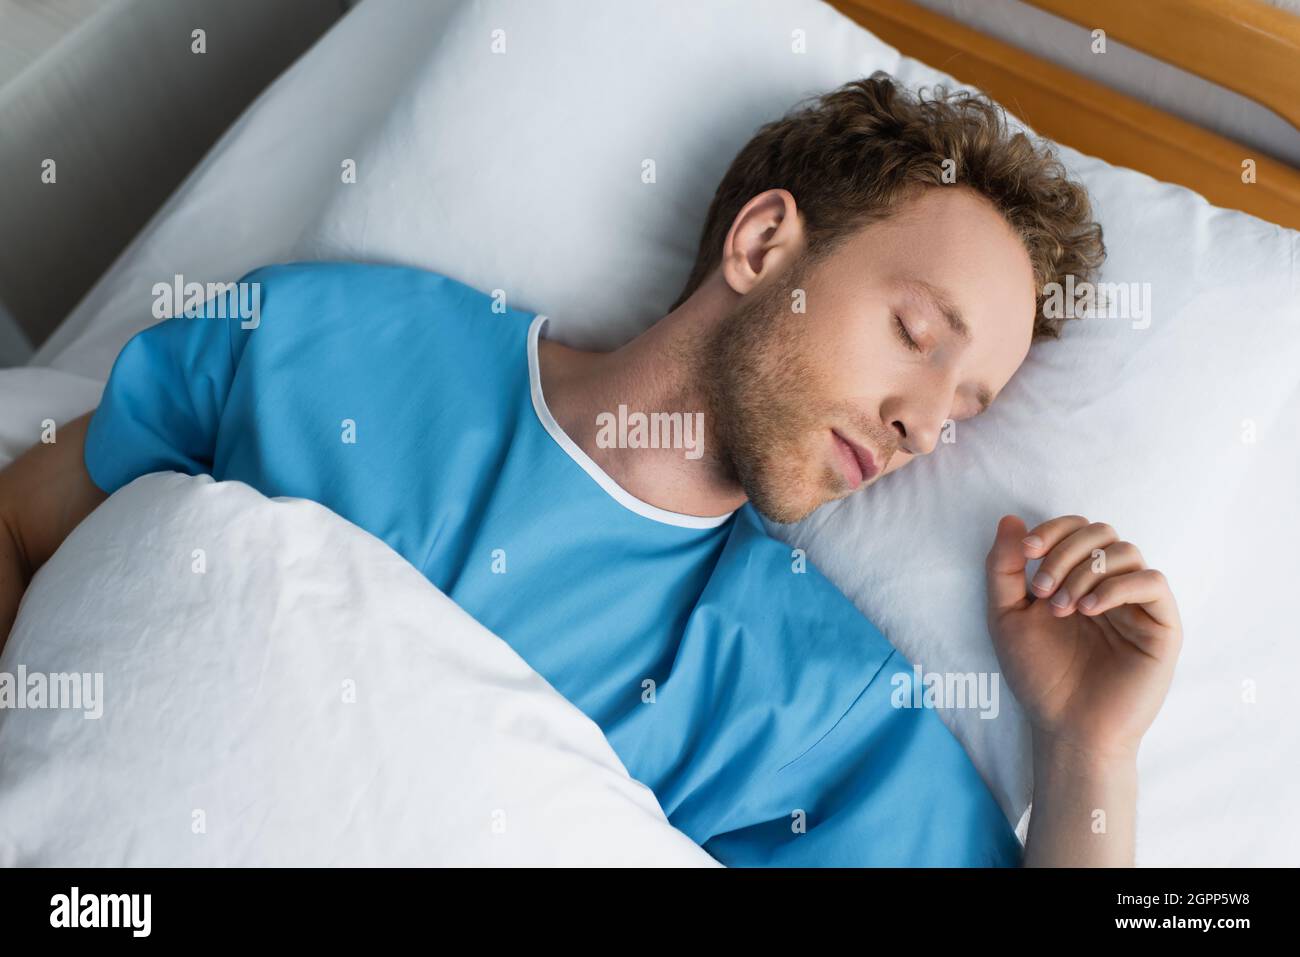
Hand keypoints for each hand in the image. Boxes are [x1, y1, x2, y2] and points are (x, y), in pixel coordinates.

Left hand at [985, 514, 1182, 757]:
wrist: (1065, 727)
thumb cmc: (1038, 674)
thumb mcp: (1005, 615)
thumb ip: (1004, 568)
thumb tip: (1010, 518)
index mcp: (1077, 577)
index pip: (1076, 528)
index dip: (1051, 530)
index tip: (1024, 553)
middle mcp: (1110, 584)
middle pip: (1101, 531)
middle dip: (1065, 552)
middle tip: (1042, 591)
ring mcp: (1138, 604)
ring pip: (1126, 551)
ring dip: (1086, 572)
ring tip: (1062, 609)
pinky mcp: (1162, 626)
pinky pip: (1152, 582)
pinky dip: (1117, 586)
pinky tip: (1089, 610)